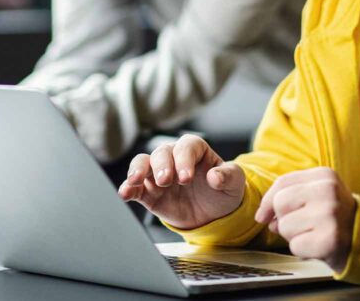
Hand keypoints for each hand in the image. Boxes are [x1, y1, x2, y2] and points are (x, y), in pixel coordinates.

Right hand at [118, 134, 244, 229]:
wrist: (214, 214)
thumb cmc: (223, 190)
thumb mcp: (234, 183)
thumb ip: (228, 176)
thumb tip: (215, 176)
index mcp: (196, 150)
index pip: (187, 146)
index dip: (184, 159)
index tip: (186, 177)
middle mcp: (174, 158)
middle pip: (162, 152)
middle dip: (162, 164)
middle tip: (165, 180)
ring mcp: (159, 174)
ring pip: (143, 163)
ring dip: (138, 169)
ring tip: (135, 180)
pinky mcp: (149, 192)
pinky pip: (136, 187)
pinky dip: (128, 188)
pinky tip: (125, 192)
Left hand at [255, 167, 355, 272]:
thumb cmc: (333, 217)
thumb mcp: (315, 195)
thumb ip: (287, 196)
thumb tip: (262, 216)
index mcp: (324, 175)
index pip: (282, 183)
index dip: (267, 201)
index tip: (263, 215)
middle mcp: (328, 191)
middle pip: (280, 202)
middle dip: (283, 218)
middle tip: (301, 224)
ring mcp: (330, 214)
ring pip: (285, 226)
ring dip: (293, 236)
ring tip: (312, 234)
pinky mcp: (330, 239)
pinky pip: (295, 246)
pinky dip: (301, 250)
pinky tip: (317, 246)